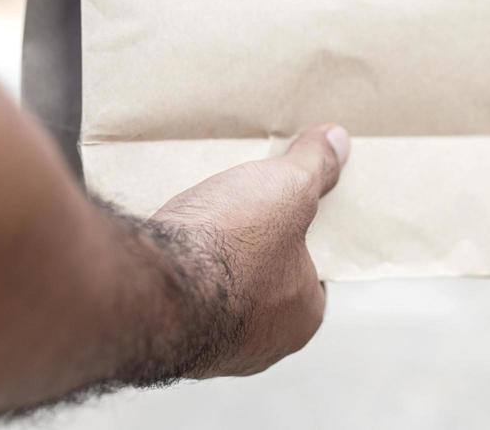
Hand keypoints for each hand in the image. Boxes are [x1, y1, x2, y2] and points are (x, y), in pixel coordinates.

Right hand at [151, 124, 351, 376]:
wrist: (152, 283)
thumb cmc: (234, 245)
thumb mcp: (288, 189)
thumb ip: (314, 167)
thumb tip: (337, 141)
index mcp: (302, 317)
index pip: (313, 278)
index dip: (301, 241)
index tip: (284, 212)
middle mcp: (261, 344)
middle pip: (265, 287)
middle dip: (253, 252)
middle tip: (240, 212)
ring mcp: (209, 349)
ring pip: (218, 297)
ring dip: (209, 264)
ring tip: (201, 220)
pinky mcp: (164, 340)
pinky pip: (179, 301)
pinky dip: (176, 274)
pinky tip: (169, 244)